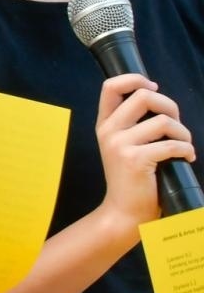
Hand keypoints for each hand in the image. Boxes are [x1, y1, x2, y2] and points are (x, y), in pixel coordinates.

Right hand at [94, 73, 193, 230]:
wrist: (123, 212)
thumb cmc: (131, 180)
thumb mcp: (123, 146)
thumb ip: (133, 124)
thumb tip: (160, 103)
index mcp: (105, 125)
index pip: (111, 86)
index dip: (135, 79)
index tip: (152, 88)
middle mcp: (109, 131)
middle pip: (144, 96)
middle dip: (170, 106)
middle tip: (176, 124)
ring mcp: (120, 145)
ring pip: (164, 121)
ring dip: (184, 133)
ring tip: (184, 146)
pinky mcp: (135, 159)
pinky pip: (172, 144)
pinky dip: (187, 150)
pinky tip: (187, 158)